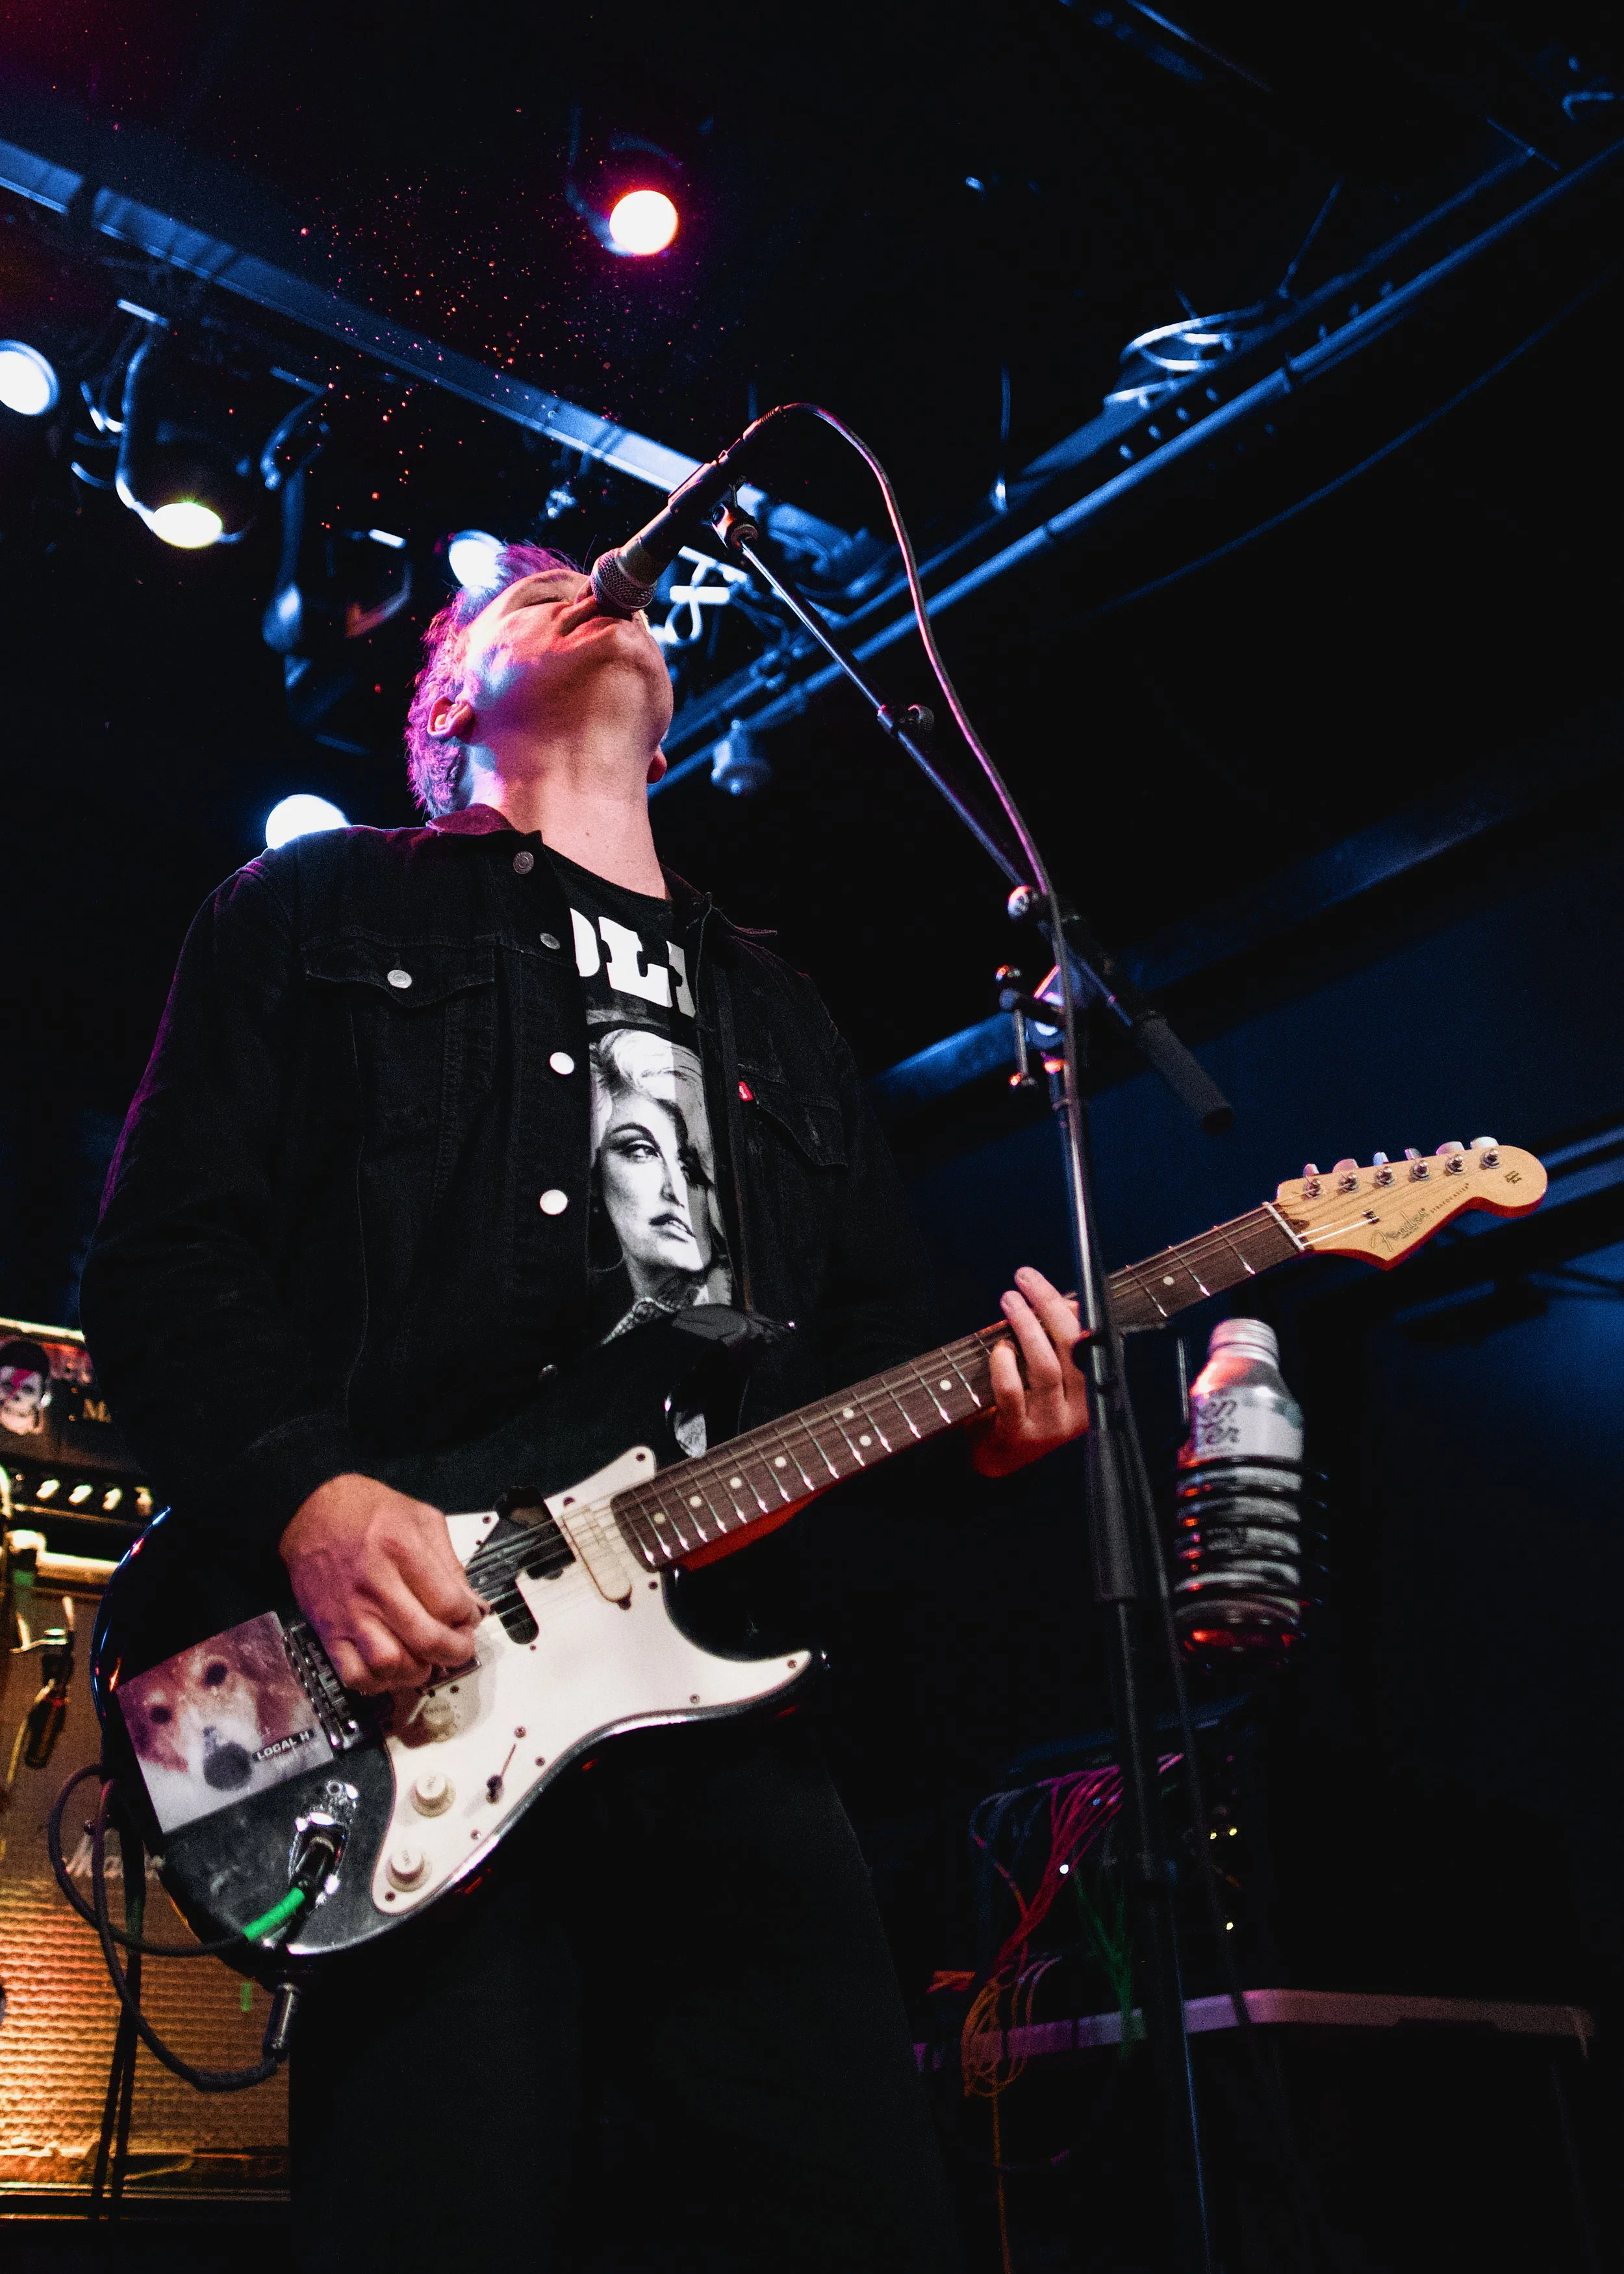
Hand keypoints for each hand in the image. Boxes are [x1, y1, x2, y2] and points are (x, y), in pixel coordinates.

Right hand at [279, 1473, 487, 1694]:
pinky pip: (354, 1673)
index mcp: (400, 1549)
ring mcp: (350, 1611)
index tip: (471, 1615)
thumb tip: (472, 1602)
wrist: (309, 1513)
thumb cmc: (364, 1511)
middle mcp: (375, 1584)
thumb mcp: (420, 1517)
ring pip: (390, 1663)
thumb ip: (449, 1561)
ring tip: (427, 1659)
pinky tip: (393, 1669)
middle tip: (460, 1645)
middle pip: (426, 1638)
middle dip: (455, 1650)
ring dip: (418, 1671)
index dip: (469, 1616)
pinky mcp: (329, 1630)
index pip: (449, 1602)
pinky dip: (379, 1682)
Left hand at [968, 1266, 1090, 1478]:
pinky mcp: (1021, 1434)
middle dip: (1049, 1307)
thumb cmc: (1025, 1403)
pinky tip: (999, 1347)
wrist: (999, 1457)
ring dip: (1027, 1328)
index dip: (1072, 1311)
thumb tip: (1070, 1304)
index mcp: (1094, 1391)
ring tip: (1010, 1302)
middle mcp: (1080, 1410)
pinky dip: (1004, 1364)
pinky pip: (1013, 1393)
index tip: (1054, 1285)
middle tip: (1024, 1281)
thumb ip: (1059, 1342)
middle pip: (1074, 1349)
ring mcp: (1051, 1425)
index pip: (1093, 1342)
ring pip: (1046, 1368)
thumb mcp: (1048, 1372)